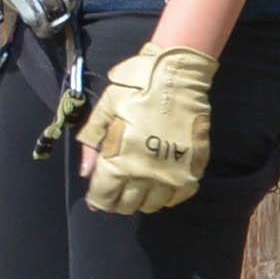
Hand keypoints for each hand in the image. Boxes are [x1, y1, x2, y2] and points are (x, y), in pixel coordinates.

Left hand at [79, 39, 218, 215]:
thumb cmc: (137, 86)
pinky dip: (167, 195)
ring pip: (153, 205)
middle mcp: (146, 174)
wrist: (179, 74)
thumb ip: (93, 141)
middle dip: (117, 200)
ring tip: (137, 185)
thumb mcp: (106, 107)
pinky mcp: (193, 168)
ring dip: (141, 199)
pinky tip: (160, 182)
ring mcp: (172, 173)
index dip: (97, 199)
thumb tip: (86, 172)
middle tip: (117, 187)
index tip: (97, 194)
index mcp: (120, 159)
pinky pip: (178, 196)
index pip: (104, 197)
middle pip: (127, 205)